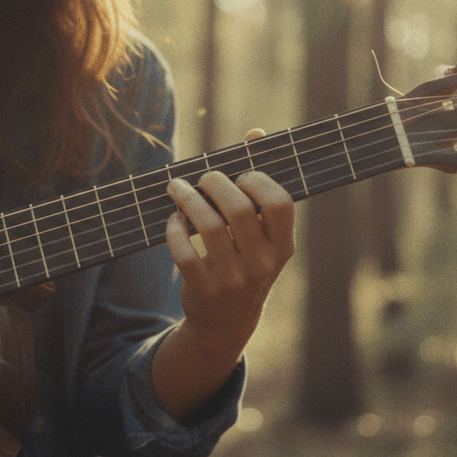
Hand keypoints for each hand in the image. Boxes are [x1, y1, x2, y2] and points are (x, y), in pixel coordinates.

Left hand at [153, 129, 294, 419]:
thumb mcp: (260, 234)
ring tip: (176, 189)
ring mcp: (233, 280)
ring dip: (187, 200)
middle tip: (201, 178)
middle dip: (213, 183)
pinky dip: (174, 229)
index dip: (257, 180)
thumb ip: (258, 185)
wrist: (225, 323)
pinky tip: (173, 220)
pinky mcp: (203, 290)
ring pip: (207, 227)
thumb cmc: (243, 261)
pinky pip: (184, 252)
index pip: (278, 203)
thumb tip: (256, 133)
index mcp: (283, 246)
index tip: (240, 175)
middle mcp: (262, 264)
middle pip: (237, 209)